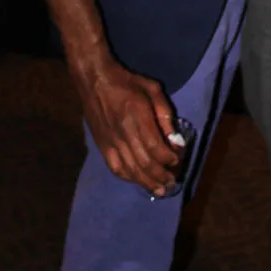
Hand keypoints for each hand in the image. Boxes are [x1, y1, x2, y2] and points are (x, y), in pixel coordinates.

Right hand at [72, 56, 181, 194]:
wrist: (94, 80)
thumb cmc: (127, 82)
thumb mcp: (152, 89)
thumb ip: (164, 113)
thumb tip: (174, 138)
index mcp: (137, 116)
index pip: (154, 146)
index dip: (167, 158)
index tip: (176, 161)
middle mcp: (123, 133)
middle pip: (143, 162)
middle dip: (159, 175)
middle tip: (171, 183)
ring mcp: (111, 141)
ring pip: (130, 169)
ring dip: (146, 182)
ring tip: (159, 190)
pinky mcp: (101, 145)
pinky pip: (115, 167)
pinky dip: (128, 177)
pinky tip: (137, 181)